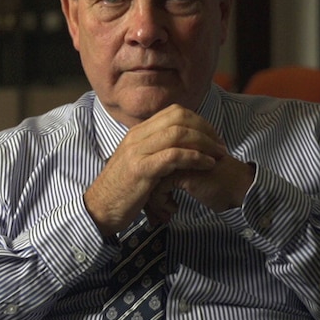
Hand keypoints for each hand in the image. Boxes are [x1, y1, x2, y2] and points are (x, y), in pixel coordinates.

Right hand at [84, 104, 227, 236]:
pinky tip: (207, 165)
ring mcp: (138, 152)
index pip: (174, 112)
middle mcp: (137, 137)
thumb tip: (176, 146)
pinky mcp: (142, 170)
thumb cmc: (121, 190)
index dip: (199, 121)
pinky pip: (174, 155)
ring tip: (218, 156)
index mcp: (137, 132)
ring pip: (179, 133)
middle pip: (179, 118)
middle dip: (206, 130)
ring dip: (205, 143)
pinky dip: (195, 158)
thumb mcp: (136, 162)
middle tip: (220, 146)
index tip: (212, 137)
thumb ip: (152, 150)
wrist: (99, 208)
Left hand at [149, 154, 255, 220]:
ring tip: (163, 214)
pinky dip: (162, 202)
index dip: (148, 187)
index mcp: (172, 146)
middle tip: (153, 214)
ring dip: (154, 201)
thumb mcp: (189, 175)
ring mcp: (177, 158)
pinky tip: (173, 209)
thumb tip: (150, 192)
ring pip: (150, 180)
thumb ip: (171, 174)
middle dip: (148, 196)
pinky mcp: (182, 171)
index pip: (148, 165)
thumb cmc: (218, 184)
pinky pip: (159, 188)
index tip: (153, 206)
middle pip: (147, 172)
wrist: (240, 188)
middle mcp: (173, 149)